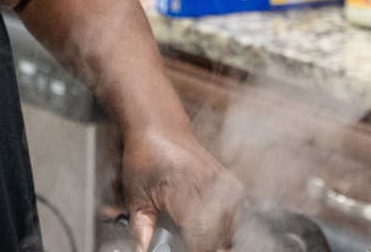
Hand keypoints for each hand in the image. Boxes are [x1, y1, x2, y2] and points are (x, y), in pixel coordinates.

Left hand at [121, 125, 244, 251]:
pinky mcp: (234, 187)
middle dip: (198, 246)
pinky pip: (232, 222)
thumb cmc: (144, 161)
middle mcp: (210, 184)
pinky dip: (218, 230)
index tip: (175, 249)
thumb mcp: (135, 196)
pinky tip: (200, 224)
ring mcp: (226, 185)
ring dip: (210, 240)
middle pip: (215, 236)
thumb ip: (141, 229)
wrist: (162, 130)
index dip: (191, 249)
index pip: (199, 232)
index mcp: (183, 186)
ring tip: (187, 231)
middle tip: (179, 241)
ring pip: (227, 233)